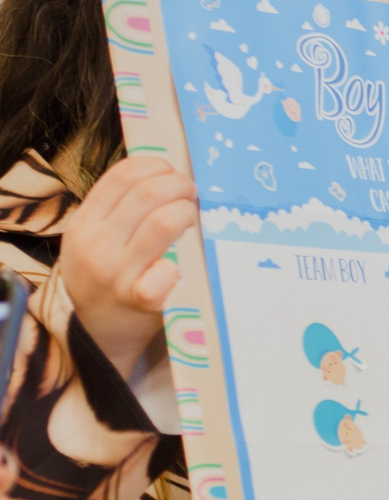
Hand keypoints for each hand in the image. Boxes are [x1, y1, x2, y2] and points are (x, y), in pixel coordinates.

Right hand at [57, 156, 198, 376]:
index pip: (120, 176)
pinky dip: (183, 260)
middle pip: (146, 194)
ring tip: (193, 218)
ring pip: (162, 223)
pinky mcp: (139, 299)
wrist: (97, 334)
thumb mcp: (97, 239)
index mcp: (83, 224)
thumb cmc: (108, 278)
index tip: (172, 171)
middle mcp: (96, 245)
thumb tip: (167, 173)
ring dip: (187, 213)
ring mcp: (116, 273)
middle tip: (192, 193)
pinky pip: (169, 270)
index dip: (155, 165)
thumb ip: (120, 210)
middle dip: (179, 185)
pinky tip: (186, 261)